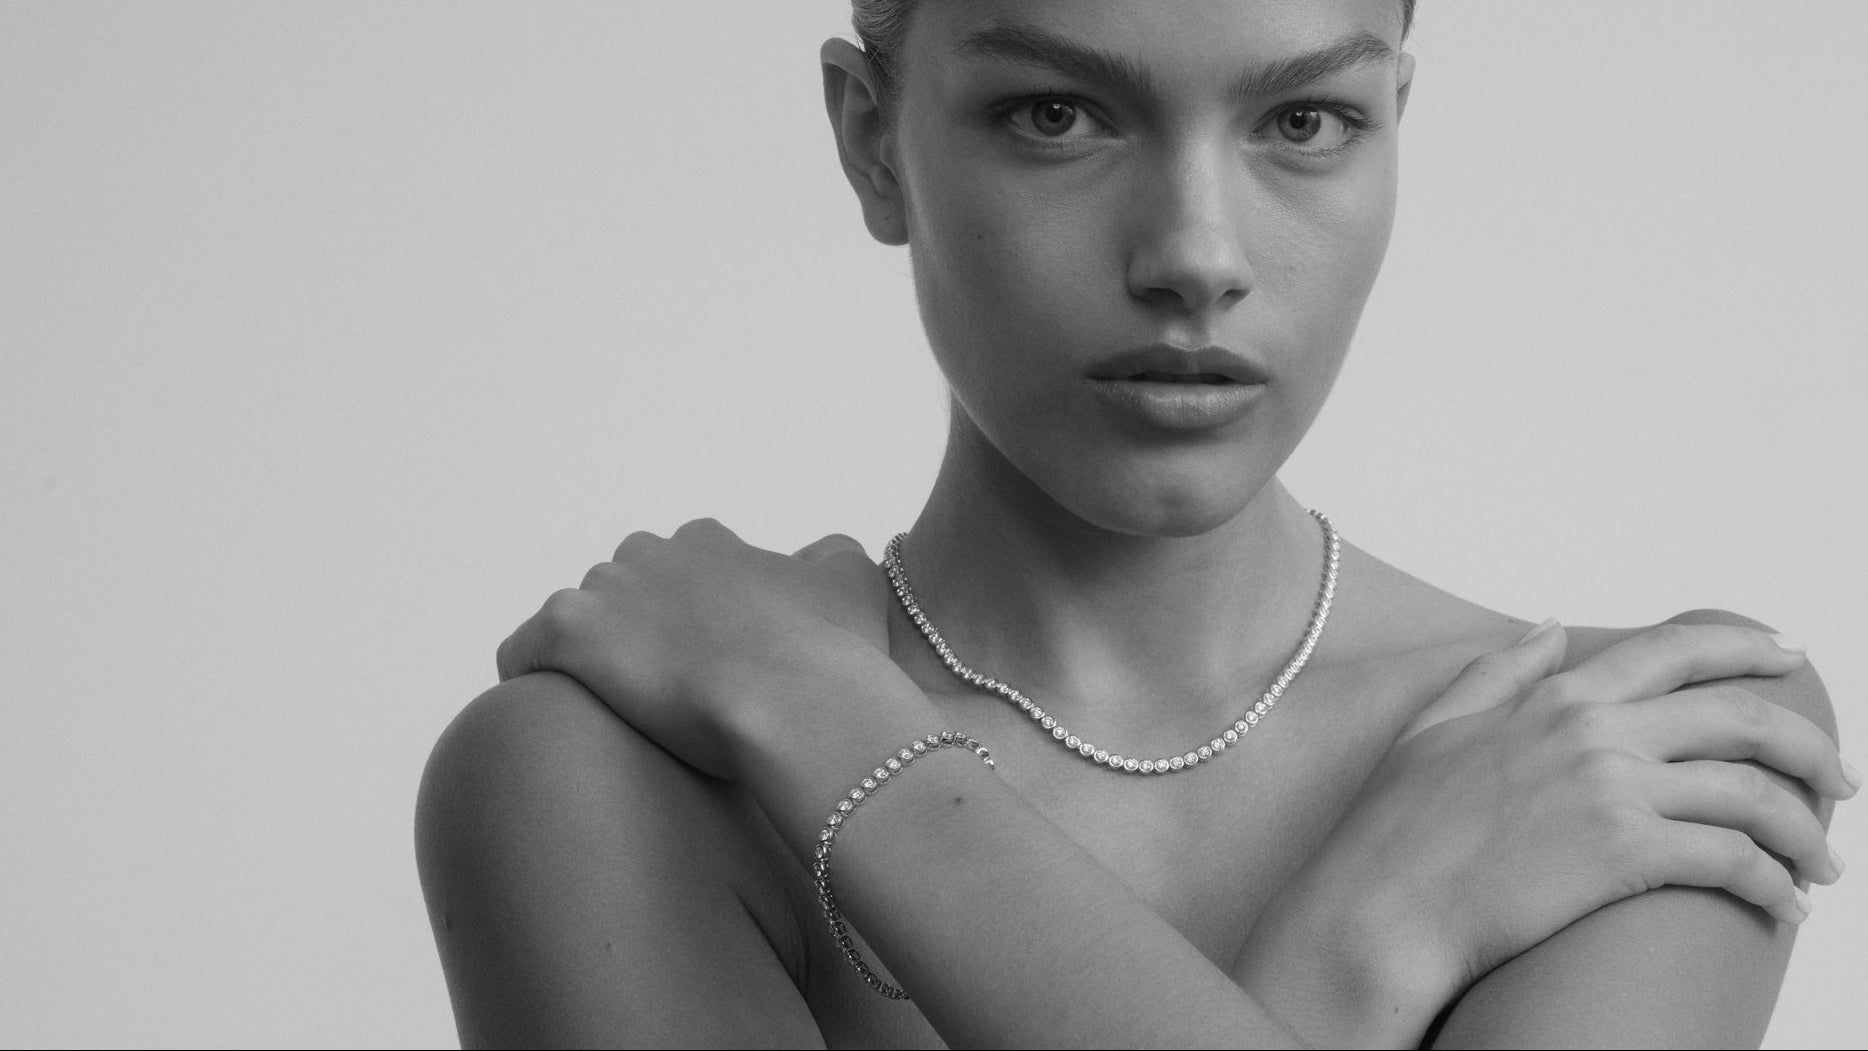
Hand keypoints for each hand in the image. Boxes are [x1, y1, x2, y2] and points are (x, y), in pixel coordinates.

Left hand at [495, 519, 908, 778]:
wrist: (796, 702)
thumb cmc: (832, 656)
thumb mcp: (853, 583)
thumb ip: (831, 554)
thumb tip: (817, 553)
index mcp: (709, 545)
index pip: (680, 568)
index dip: (691, 617)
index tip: (708, 661)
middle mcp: (651, 552)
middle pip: (624, 588)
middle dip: (637, 630)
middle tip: (665, 691)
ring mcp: (607, 589)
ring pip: (577, 618)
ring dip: (591, 656)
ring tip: (613, 713)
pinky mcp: (570, 630)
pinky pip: (521, 649)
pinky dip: (529, 675)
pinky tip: (553, 713)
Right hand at [1238, 620, 1854, 1044]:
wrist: (1381, 907)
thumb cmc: (1396, 829)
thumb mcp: (1437, 724)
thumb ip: (1501, 670)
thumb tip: (1550, 624)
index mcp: (1558, 696)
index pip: (1677, 651)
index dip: (1746, 647)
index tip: (1789, 656)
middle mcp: (1595, 731)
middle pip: (1741, 719)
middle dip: (1809, 749)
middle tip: (1837, 782)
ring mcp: (1614, 789)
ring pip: (1754, 794)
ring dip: (1807, 831)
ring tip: (1821, 864)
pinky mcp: (1626, 854)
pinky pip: (1735, 861)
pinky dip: (1774, 886)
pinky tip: (1783, 906)